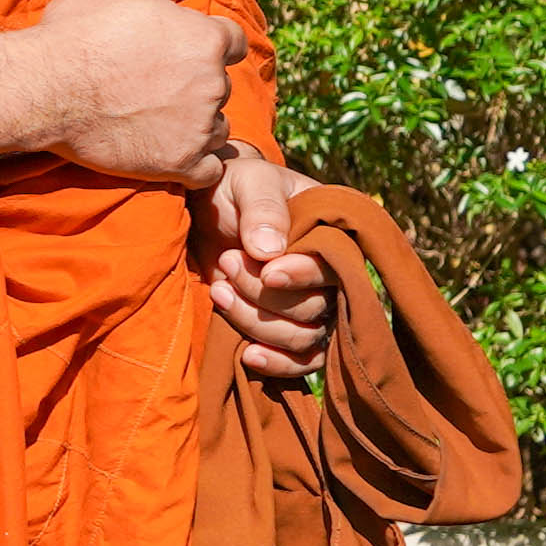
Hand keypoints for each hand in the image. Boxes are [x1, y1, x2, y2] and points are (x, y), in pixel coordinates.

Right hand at [0, 0, 244, 187]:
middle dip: (196, 81)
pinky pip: (208, 169)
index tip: (176, 48)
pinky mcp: (179, 164)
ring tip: (154, 115)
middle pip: (221, 83)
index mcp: (206, 38)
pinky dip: (194, 162)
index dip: (205, 41)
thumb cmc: (79, 30)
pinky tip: (166, 149)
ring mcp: (198, 127)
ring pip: (216, 126)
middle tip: (152, 81)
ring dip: (196, 122)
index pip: (232, 40)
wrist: (42, 88)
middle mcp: (212, 83)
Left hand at [197, 153, 331, 386]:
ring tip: (219, 291)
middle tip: (227, 261)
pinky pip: (301, 362)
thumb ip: (263, 208)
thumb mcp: (248, 182)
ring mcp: (313, 306)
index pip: (336, 268)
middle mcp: (333, 276)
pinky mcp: (291, 330)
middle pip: (317, 309)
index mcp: (336, 235)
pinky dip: (277, 363)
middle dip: (265, 294)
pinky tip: (248, 355)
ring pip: (304, 338)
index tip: (268, 271)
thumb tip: (270, 251)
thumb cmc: (236, 188)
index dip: (304, 276)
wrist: (209, 210)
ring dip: (258, 322)